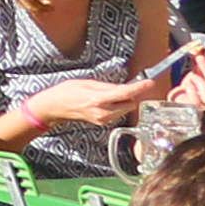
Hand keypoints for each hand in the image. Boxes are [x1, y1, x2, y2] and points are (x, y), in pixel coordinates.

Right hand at [46, 72, 166, 127]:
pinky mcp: (104, 123)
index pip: (125, 93)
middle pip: (130, 103)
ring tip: (108, 93)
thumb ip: (107, 86)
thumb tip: (123, 87)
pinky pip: (118, 113)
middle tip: (122, 86)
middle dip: (130, 95)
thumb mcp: (86, 82)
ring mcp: (104, 120)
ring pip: (125, 108)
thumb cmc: (66, 92)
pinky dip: (118, 106)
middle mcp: (104, 112)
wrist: (55, 108)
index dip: (139, 88)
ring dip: (123, 100)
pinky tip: (106, 100)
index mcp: (98, 99)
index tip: (149, 82)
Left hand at [172, 47, 204, 109]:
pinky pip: (197, 101)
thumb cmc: (196, 81)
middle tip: (199, 58)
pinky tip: (188, 84)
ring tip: (192, 75)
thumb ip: (199, 57)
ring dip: (199, 80)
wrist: (184, 95)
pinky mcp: (198, 108)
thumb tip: (195, 48)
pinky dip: (192, 91)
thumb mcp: (199, 68)